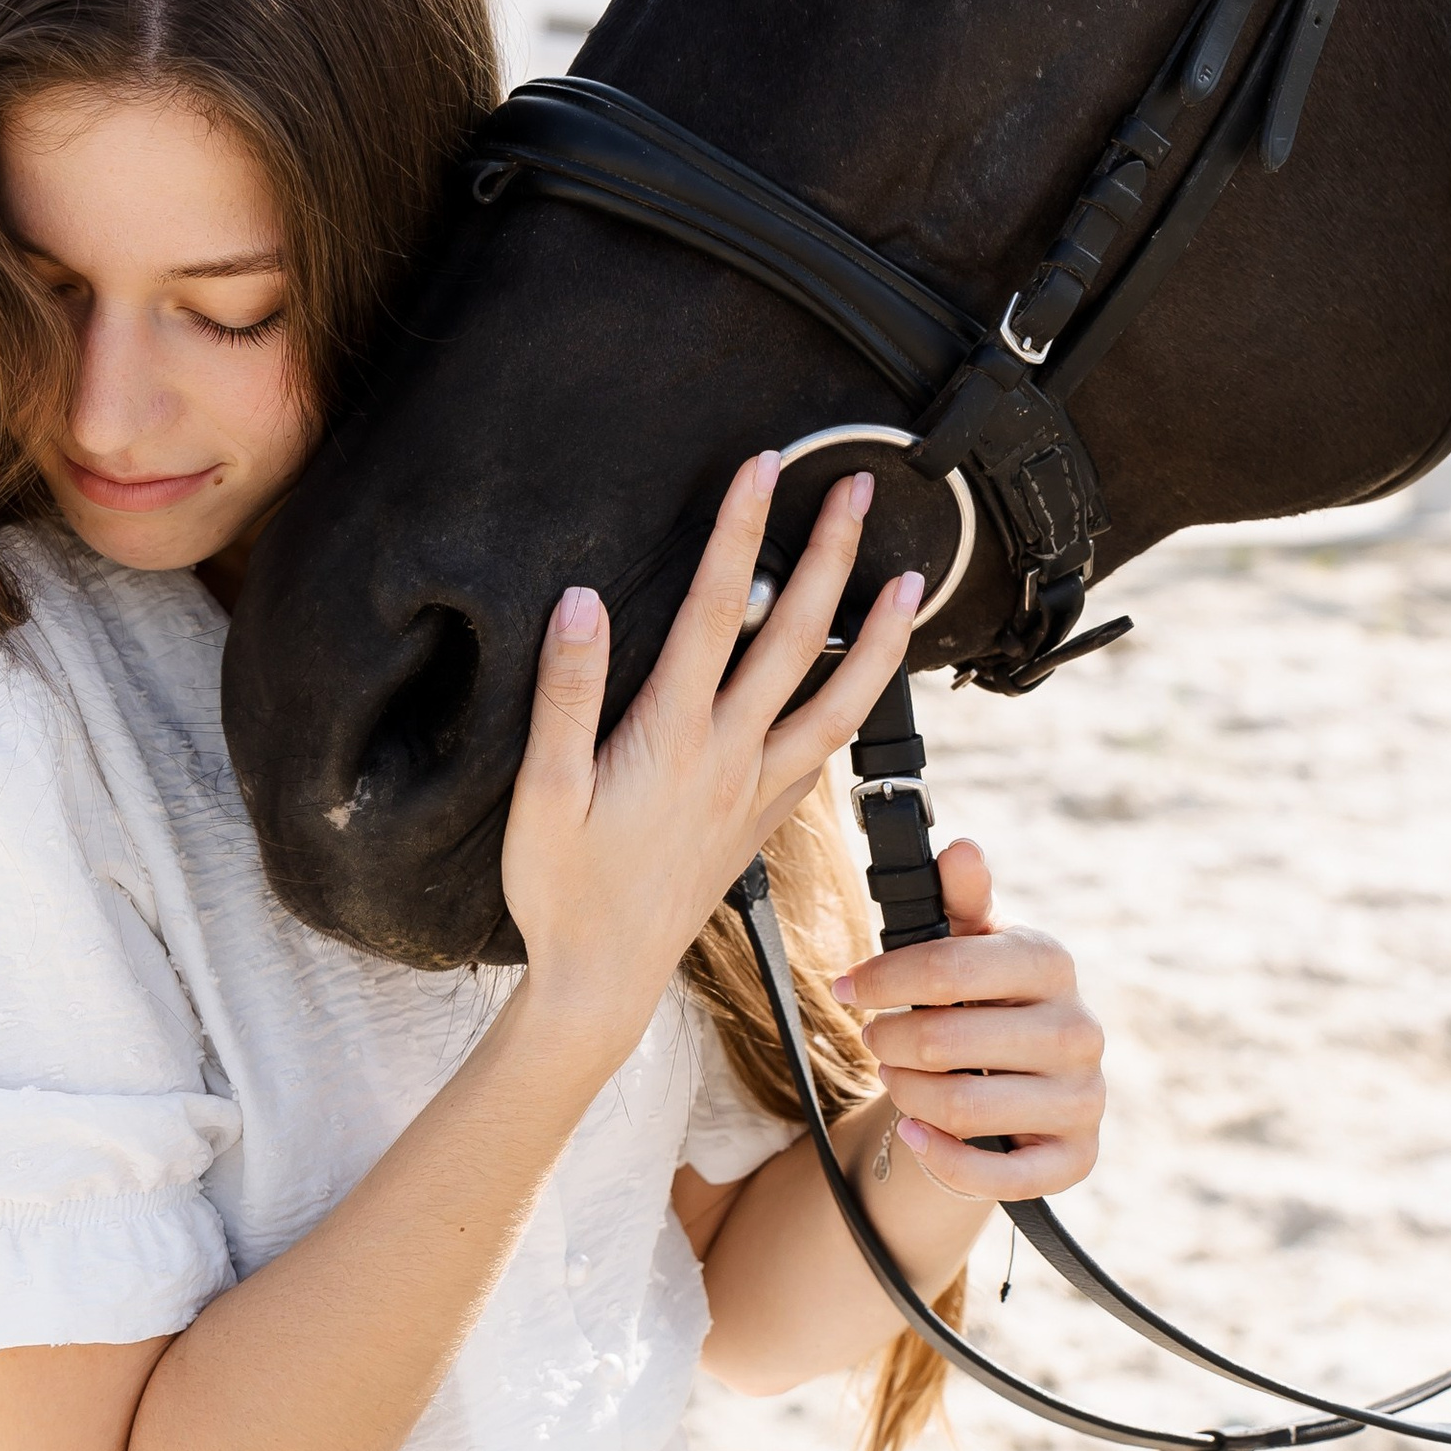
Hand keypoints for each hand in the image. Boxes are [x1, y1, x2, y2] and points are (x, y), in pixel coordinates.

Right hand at [502, 454, 923, 1055]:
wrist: (601, 982)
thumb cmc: (561, 890)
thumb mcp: (542, 793)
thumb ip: (565, 694)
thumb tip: (583, 601)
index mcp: (673, 737)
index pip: (715, 610)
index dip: (738, 531)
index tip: (760, 468)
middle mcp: (730, 756)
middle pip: (796, 637)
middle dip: (829, 554)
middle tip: (856, 490)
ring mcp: (755, 791)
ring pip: (838, 700)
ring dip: (877, 636)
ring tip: (908, 585)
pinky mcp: (761, 822)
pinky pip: (824, 753)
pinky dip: (853, 708)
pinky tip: (862, 686)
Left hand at [832, 841, 1105, 1204]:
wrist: (1020, 1080)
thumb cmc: (985, 999)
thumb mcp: (971, 944)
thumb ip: (961, 900)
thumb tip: (961, 849)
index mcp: (1051, 963)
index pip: (949, 967)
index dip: (884, 978)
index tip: (846, 987)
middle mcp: (1079, 1030)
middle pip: (947, 1041)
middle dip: (890, 1041)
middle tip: (872, 1039)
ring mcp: (1082, 1098)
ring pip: (964, 1108)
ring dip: (907, 1096)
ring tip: (894, 1080)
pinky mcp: (1075, 1159)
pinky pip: (998, 1175)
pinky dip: (941, 1159)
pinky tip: (913, 1136)